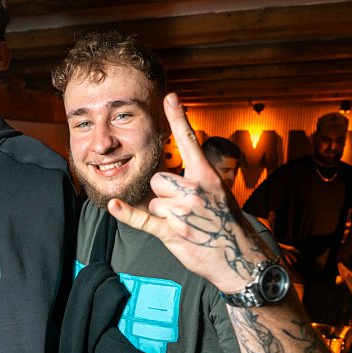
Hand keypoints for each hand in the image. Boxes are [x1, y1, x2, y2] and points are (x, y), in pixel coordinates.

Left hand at [107, 93, 271, 292]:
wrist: (237, 255)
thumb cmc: (227, 222)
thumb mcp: (220, 193)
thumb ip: (199, 178)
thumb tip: (177, 169)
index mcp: (208, 176)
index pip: (189, 141)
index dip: (179, 118)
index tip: (170, 97)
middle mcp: (195, 191)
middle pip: (158, 180)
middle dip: (165, 194)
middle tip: (186, 209)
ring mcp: (182, 213)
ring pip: (153, 202)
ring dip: (163, 213)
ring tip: (184, 223)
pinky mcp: (171, 232)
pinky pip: (142, 219)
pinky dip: (126, 213)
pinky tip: (114, 205)